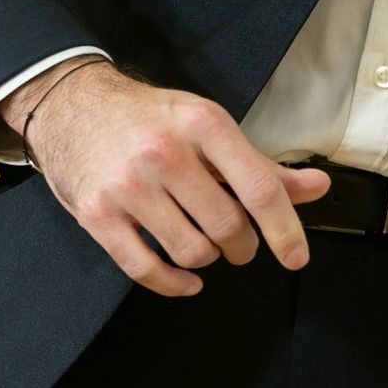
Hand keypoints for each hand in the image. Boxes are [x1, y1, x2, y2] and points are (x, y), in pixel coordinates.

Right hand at [17, 61, 331, 297]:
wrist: (71, 104)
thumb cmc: (148, 118)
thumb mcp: (207, 125)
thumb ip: (260, 165)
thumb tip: (316, 188)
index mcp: (203, 124)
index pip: (259, 188)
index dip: (285, 230)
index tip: (296, 257)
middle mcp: (165, 153)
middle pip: (227, 226)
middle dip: (242, 245)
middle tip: (238, 242)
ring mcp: (128, 185)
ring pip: (191, 251)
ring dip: (207, 258)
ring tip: (203, 243)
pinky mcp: (97, 214)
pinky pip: (145, 268)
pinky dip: (173, 283)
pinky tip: (185, 278)